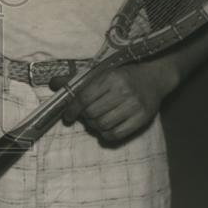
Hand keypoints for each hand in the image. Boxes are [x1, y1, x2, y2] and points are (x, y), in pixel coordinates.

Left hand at [50, 63, 174, 142]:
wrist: (155, 77)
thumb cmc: (123, 74)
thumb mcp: (101, 72)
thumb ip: (76, 80)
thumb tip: (52, 84)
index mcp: (110, 78)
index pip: (85, 98)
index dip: (72, 109)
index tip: (67, 116)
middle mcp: (123, 92)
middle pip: (93, 114)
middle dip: (85, 118)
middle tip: (85, 116)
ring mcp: (134, 106)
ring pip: (103, 125)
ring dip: (94, 126)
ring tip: (95, 121)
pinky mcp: (142, 119)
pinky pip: (117, 134)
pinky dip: (106, 135)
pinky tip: (105, 128)